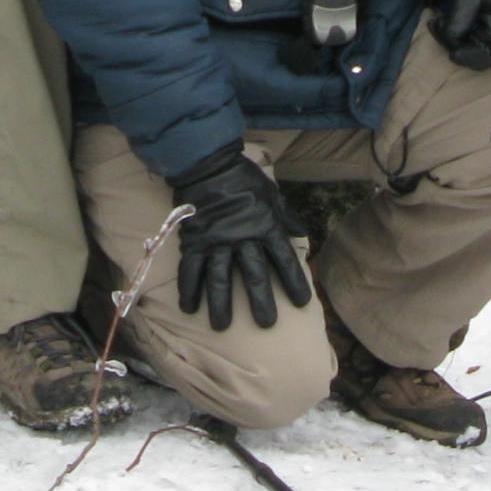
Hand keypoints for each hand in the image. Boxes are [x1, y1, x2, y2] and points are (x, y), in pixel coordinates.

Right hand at [168, 143, 313, 332]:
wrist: (208, 164)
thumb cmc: (244, 179)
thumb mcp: (272, 195)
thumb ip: (286, 216)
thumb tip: (301, 231)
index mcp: (266, 227)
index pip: (285, 260)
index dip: (294, 282)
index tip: (302, 304)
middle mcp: (243, 238)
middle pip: (254, 275)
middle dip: (261, 301)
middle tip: (266, 324)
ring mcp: (216, 241)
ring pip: (220, 278)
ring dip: (221, 304)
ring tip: (221, 326)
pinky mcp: (194, 240)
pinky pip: (190, 269)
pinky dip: (188, 289)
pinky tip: (188, 308)